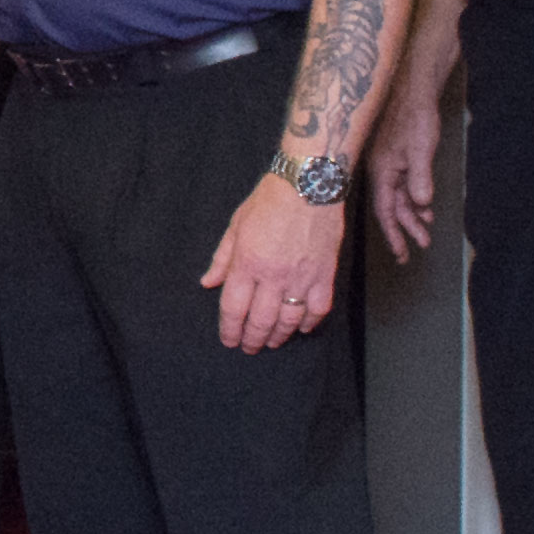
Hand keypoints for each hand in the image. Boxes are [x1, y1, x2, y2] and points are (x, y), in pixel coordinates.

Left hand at [200, 176, 343, 353]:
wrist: (309, 185)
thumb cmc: (269, 201)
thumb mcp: (236, 225)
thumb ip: (222, 259)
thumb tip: (208, 283)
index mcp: (248, 263)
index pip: (233, 307)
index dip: (229, 329)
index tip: (229, 340)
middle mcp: (274, 275)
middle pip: (260, 320)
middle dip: (252, 339)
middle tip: (249, 348)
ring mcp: (302, 277)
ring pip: (289, 321)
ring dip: (279, 336)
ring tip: (272, 341)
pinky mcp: (326, 275)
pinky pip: (318, 309)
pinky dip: (310, 323)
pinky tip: (302, 328)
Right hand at [365, 88, 442, 262]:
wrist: (414, 90)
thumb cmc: (415, 117)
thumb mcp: (421, 149)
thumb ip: (420, 178)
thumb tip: (421, 204)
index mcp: (382, 171)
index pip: (385, 210)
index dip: (394, 234)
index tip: (402, 254)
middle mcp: (382, 171)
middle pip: (391, 207)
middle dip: (405, 229)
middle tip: (417, 250)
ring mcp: (389, 164)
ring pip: (399, 197)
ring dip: (412, 215)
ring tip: (426, 231)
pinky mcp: (398, 157)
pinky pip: (404, 185)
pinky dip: (415, 199)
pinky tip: (427, 206)